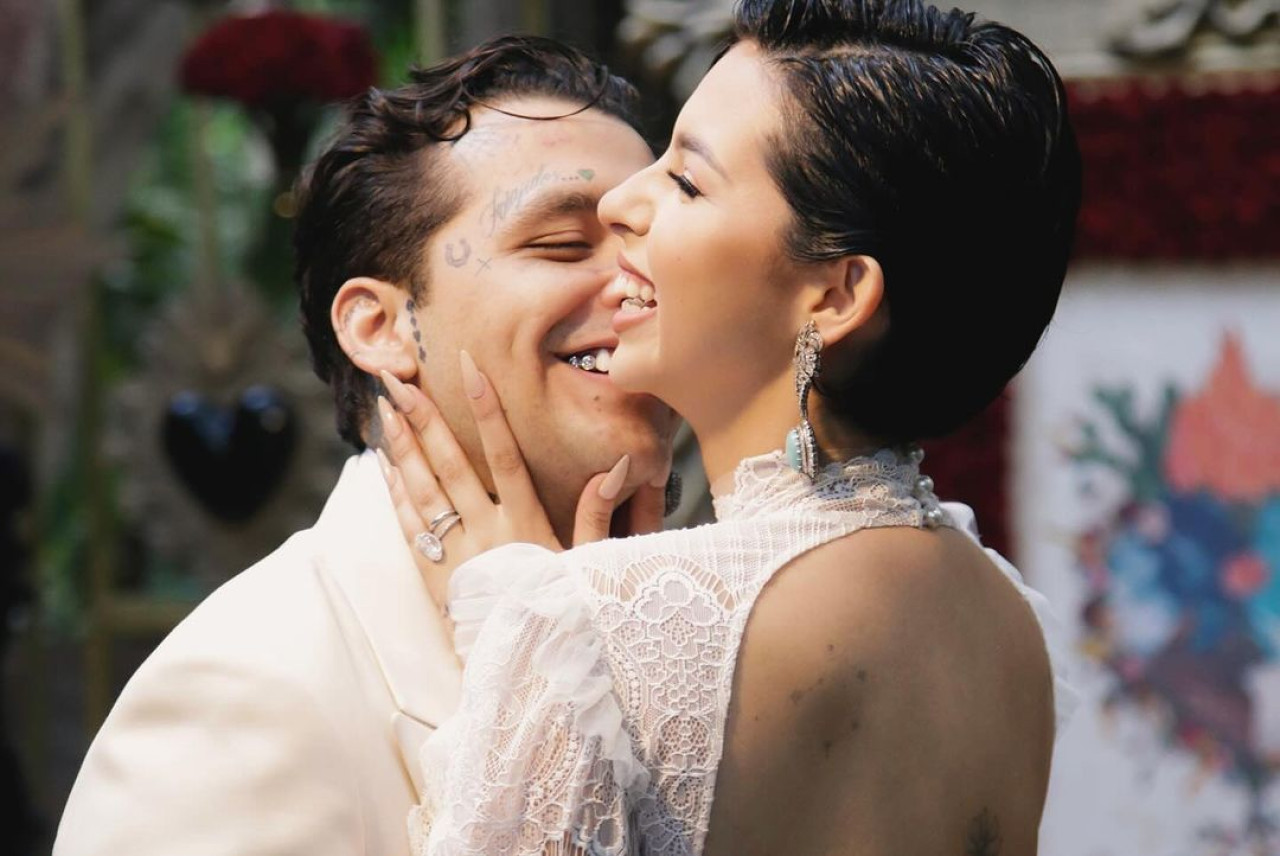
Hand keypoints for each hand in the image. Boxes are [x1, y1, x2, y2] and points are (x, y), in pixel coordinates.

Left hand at [375, 352, 666, 602]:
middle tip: (399, 381)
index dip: (488, 410)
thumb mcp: (587, 564)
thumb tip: (617, 465)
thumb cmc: (563, 613)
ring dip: (402, 448)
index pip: (504, 454)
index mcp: (524, 523)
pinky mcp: (433, 576)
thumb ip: (598, 513)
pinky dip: (395, 493)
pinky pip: (409, 527)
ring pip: (423, 490)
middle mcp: (485, 532)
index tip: (471, 369)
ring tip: (385, 410)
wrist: (525, 672)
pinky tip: (384, 464)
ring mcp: (455, 553)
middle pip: (450, 465)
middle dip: (424, 419)